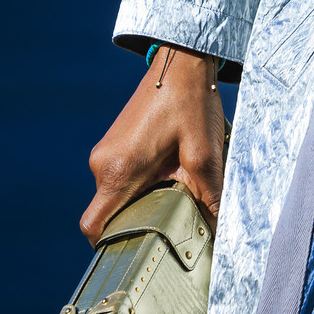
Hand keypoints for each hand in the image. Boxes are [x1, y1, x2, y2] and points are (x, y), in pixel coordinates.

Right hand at [81, 45, 224, 246]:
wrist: (182, 61)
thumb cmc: (191, 104)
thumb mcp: (205, 154)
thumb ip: (209, 197)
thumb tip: (220, 232)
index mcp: (118, 170)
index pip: (93, 226)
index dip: (110, 246)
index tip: (138, 251)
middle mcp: (102, 162)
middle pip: (108, 213)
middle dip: (137, 223)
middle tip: (170, 227)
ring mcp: (105, 151)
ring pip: (115, 195)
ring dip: (141, 200)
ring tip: (174, 195)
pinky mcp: (113, 143)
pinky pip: (118, 176)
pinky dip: (138, 184)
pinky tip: (168, 177)